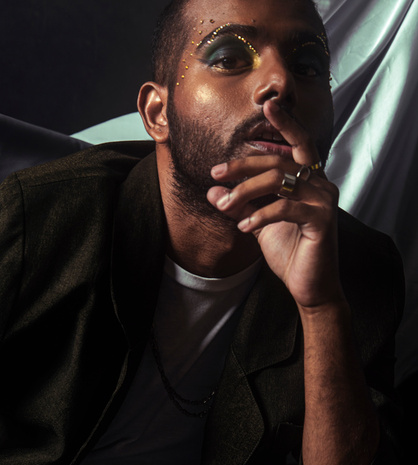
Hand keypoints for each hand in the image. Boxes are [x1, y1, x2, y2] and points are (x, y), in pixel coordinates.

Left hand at [207, 100, 341, 309]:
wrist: (309, 286)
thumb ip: (240, 203)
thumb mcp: (257, 223)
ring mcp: (324, 201)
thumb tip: (212, 189)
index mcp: (310, 179)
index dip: (285, 123)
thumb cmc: (289, 252)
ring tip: (225, 206)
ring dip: (245, 192)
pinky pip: (285, 207)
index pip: (299, 142)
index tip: (268, 106)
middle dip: (243, 166)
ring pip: (279, 180)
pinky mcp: (322, 220)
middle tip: (216, 174)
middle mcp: (321, 184)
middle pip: (278, 161)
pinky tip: (243, 227)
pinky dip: (260, 215)